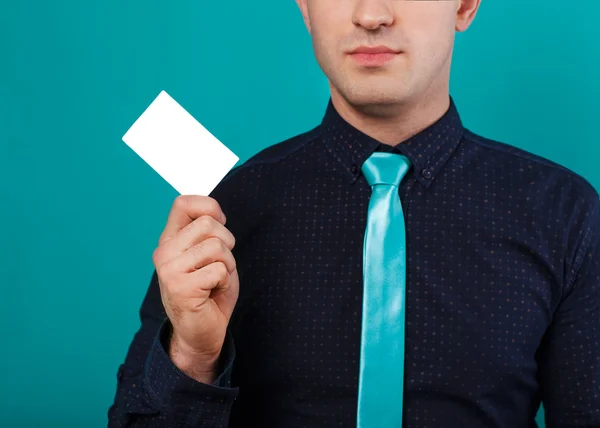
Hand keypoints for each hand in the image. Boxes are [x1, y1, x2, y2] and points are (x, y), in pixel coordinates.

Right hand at [152, 195, 238, 382]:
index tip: (220, 226)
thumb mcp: (208, 255)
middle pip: (208, 224)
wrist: (200, 334)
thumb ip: (207, 233)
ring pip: (216, 247)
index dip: (210, 208)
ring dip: (227, 265)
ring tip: (215, 281)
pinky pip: (219, 270)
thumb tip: (215, 215)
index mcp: (170, 240)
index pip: (183, 203)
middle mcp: (164, 252)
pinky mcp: (180, 287)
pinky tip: (212, 293)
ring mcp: (169, 270)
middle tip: (220, 265)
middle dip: (227, 244)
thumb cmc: (209, 293)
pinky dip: (225, 282)